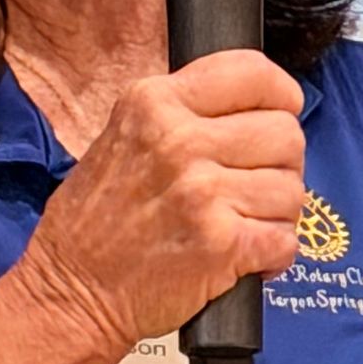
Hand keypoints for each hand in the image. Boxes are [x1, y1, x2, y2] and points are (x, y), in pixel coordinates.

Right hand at [11, 50, 305, 360]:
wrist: (70, 290)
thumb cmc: (93, 222)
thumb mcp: (121, 136)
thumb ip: (180, 113)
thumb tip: (251, 108)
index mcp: (154, 103)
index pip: (252, 73)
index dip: (280, 95)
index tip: (281, 111)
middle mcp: (179, 140)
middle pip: (285, 133)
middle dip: (282, 163)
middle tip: (254, 185)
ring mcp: (202, 193)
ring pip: (291, 189)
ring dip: (277, 213)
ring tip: (243, 224)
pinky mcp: (221, 244)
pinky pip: (284, 240)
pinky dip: (273, 255)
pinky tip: (246, 257)